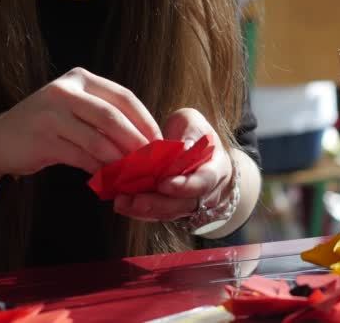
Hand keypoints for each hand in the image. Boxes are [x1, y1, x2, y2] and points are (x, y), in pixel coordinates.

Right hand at [0, 67, 161, 179]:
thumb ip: (108, 119)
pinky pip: (81, 157)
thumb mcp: (79, 111)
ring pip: (98, 140)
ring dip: (120, 160)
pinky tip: (110, 179)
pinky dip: (100, 170)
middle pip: (113, 117)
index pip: (124, 97)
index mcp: (82, 79)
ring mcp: (51, 113)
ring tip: (134, 174)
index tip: (160, 142)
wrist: (1, 139)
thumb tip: (149, 142)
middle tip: (151, 162)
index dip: (146, 121)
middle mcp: (66, 90)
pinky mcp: (42, 138)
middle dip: (137, 142)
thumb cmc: (50, 126)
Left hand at [113, 108, 233, 221]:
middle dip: (159, 204)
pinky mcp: (173, 210)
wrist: (199, 154)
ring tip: (122, 202)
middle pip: (185, 205)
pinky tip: (123, 204)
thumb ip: (190, 131)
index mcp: (216, 169)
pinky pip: (158, 216)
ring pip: (170, 214)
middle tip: (135, 199)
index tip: (164, 183)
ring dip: (145, 211)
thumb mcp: (194, 123)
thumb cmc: (195, 135)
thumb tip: (182, 147)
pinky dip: (140, 212)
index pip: (205, 182)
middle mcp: (207, 193)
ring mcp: (190, 204)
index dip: (185, 186)